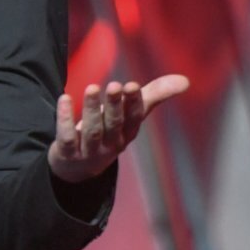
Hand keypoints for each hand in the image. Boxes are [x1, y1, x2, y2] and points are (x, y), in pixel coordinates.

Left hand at [48, 74, 188, 182]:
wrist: (78, 168)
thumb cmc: (109, 132)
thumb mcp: (130, 115)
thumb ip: (154, 95)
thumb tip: (185, 81)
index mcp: (128, 133)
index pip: (134, 118)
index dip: (134, 102)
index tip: (132, 85)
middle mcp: (111, 143)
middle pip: (114, 124)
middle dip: (116, 105)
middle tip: (116, 85)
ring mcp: (89, 150)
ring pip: (92, 130)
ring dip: (92, 109)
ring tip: (92, 88)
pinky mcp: (67, 152)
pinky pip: (67, 137)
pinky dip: (65, 119)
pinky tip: (64, 99)